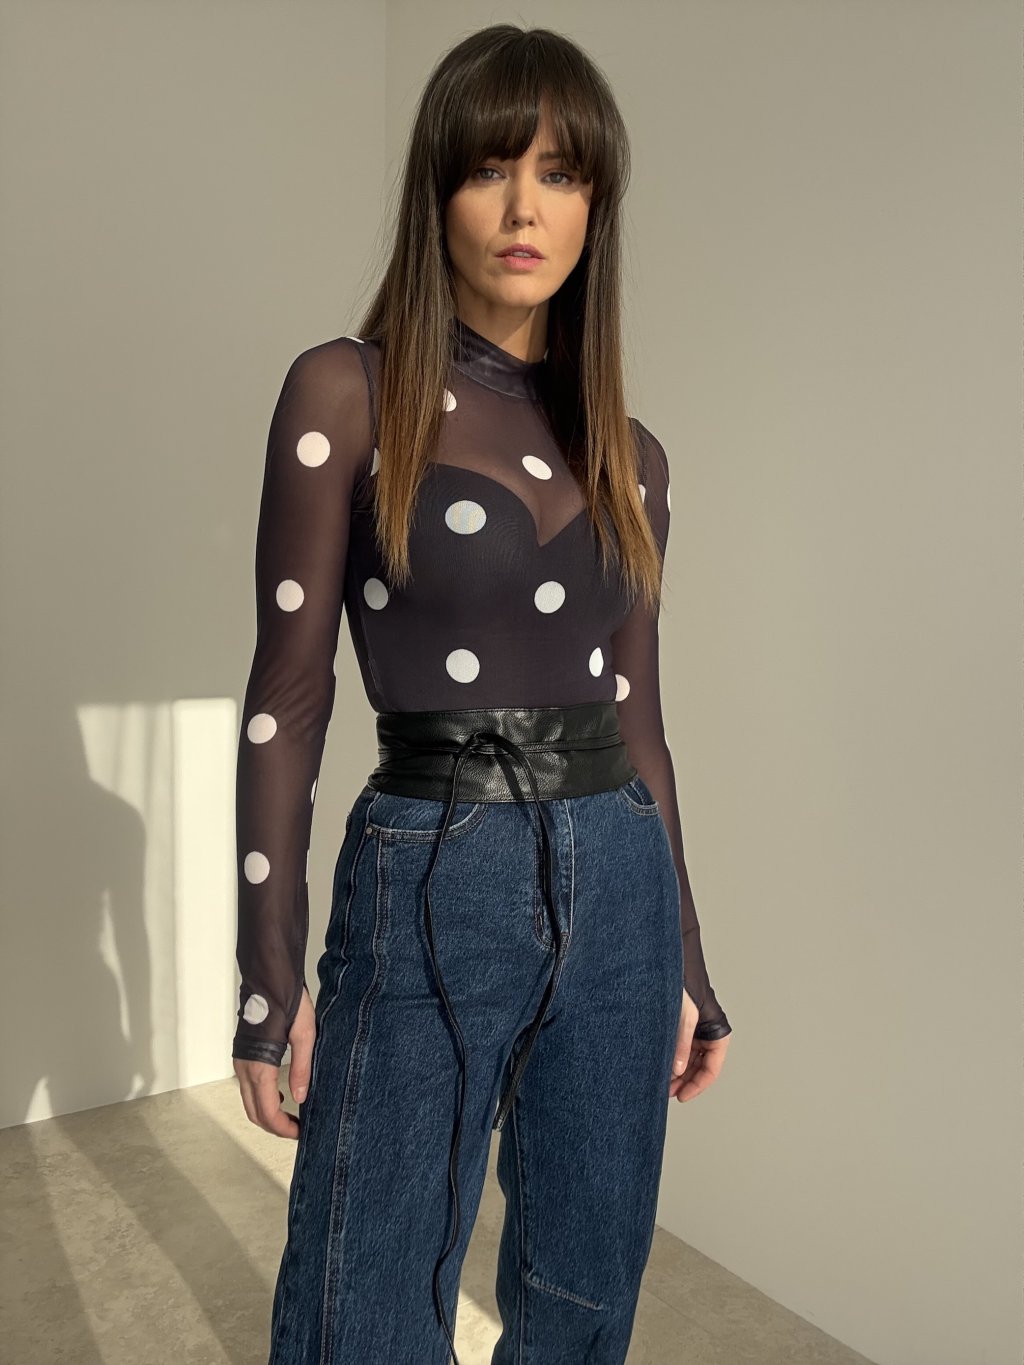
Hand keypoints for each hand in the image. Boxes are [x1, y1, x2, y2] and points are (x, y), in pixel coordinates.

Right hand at [233, 985, 316, 1139]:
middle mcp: (245, 1067)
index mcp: (260, 1066)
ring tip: (292, 1114)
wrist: (268, 976)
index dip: (282, 1128)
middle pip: (254, 1112)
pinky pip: (248, 1087)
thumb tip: (300, 1099)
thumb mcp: (305, 1034)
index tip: (300, 1133)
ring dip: (267, 1113)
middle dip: (274, 1126)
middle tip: (297, 1129)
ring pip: (249, 1101)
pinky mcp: (242, 1054)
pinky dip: (261, 1099)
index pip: (267, 1112)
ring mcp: (240, 1061)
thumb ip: (302, 1069)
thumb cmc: (288, 1001)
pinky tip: (281, 1093)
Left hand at [669, 987, 729, 1102]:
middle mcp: (707, 1031)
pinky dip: (671, 1058)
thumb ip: (681, 1043)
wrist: (670, 961)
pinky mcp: (681, 1024)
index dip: (698, 1084)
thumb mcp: (684, 1015)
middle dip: (686, 1081)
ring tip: (662, 1083)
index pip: (713, 1067)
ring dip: (678, 1072)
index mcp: (717, 1030)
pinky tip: (661, 1066)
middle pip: (701, 1066)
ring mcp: (694, 1029)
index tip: (683, 1096)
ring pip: (689, 1058)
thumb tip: (677, 1069)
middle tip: (668, 1092)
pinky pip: (679, 1047)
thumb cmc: (683, 982)